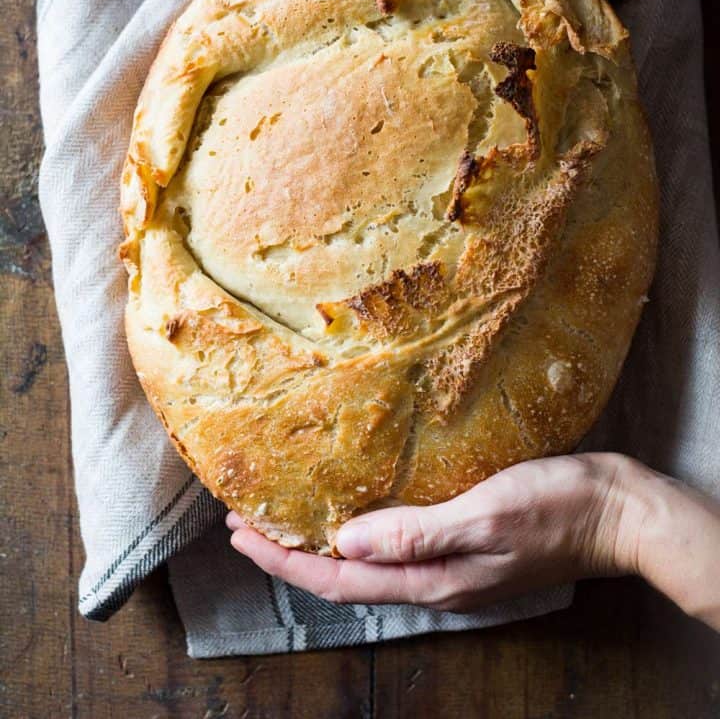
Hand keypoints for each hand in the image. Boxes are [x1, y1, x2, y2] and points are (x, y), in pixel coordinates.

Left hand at [228, 452, 719, 628]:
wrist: (614, 510)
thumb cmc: (554, 508)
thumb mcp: (483, 516)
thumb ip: (415, 533)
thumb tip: (346, 542)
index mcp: (432, 580)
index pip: (339, 579)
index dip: (285, 560)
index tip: (241, 534)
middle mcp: (434, 578)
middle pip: (345, 575)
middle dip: (291, 552)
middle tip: (246, 523)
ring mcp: (450, 562)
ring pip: (367, 560)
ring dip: (322, 540)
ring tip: (286, 516)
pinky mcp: (463, 538)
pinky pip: (396, 541)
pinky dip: (361, 528)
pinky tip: (355, 505)